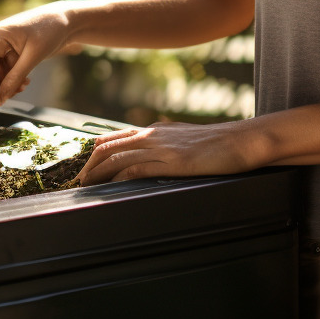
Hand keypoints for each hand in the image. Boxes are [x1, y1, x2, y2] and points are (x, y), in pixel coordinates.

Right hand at [0, 1, 79, 105]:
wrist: (61, 20)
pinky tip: (23, 81)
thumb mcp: (34, 57)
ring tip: (23, 87)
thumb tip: (1, 97)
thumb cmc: (50, 30)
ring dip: (1, 84)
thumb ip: (15, 77)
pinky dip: (6, 78)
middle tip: (9, 98)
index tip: (0, 102)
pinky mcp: (1, 49)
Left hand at [76, 120, 260, 184]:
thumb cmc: (216, 144)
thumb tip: (147, 158)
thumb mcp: (182, 141)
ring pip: (117, 157)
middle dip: (88, 166)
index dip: (94, 154)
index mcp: (153, 131)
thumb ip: (163, 146)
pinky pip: (137, 168)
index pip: (113, 139)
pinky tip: (110, 187)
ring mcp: (161, 148)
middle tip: (77, 182)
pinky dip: (118, 177)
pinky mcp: (172, 162)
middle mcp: (152, 136)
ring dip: (97, 173)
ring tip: (85, 187)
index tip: (83, 169)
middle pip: (107, 147)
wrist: (241, 141)